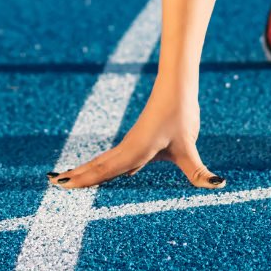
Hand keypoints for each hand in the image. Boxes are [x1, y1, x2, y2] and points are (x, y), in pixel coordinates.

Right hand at [47, 82, 225, 191]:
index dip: (83, 180)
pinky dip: (101, 166)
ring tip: (66, 178)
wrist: (178, 86)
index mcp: (134, 152)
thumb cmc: (181, 114)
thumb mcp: (190, 148)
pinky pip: (114, 157)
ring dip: (85, 170)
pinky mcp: (138, 140)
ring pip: (103, 161)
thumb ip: (200, 172)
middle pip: (97, 166)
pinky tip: (103, 171)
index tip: (61, 185)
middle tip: (52, 183)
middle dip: (76, 176)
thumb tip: (219, 184)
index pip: (103, 171)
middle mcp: (128, 149)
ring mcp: (131, 144)